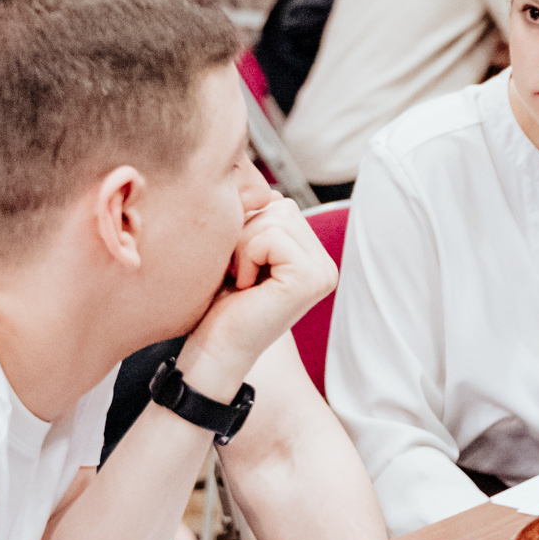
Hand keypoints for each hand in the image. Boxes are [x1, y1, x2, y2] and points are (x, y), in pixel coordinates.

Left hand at [184, 197, 336, 376]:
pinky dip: (248, 257)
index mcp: (313, 256)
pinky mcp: (311, 279)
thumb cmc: (218, 303)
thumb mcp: (242, 250)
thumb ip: (260, 219)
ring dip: (244, 247)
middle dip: (246, 236)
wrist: (213, 349)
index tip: (241, 268)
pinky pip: (272, 237)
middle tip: (240, 275)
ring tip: (242, 280)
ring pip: (275, 219)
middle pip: (280, 208)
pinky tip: (247, 286)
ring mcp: (323, 272)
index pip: (281, 206)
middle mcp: (325, 264)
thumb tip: (264, 190)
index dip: (247, 229)